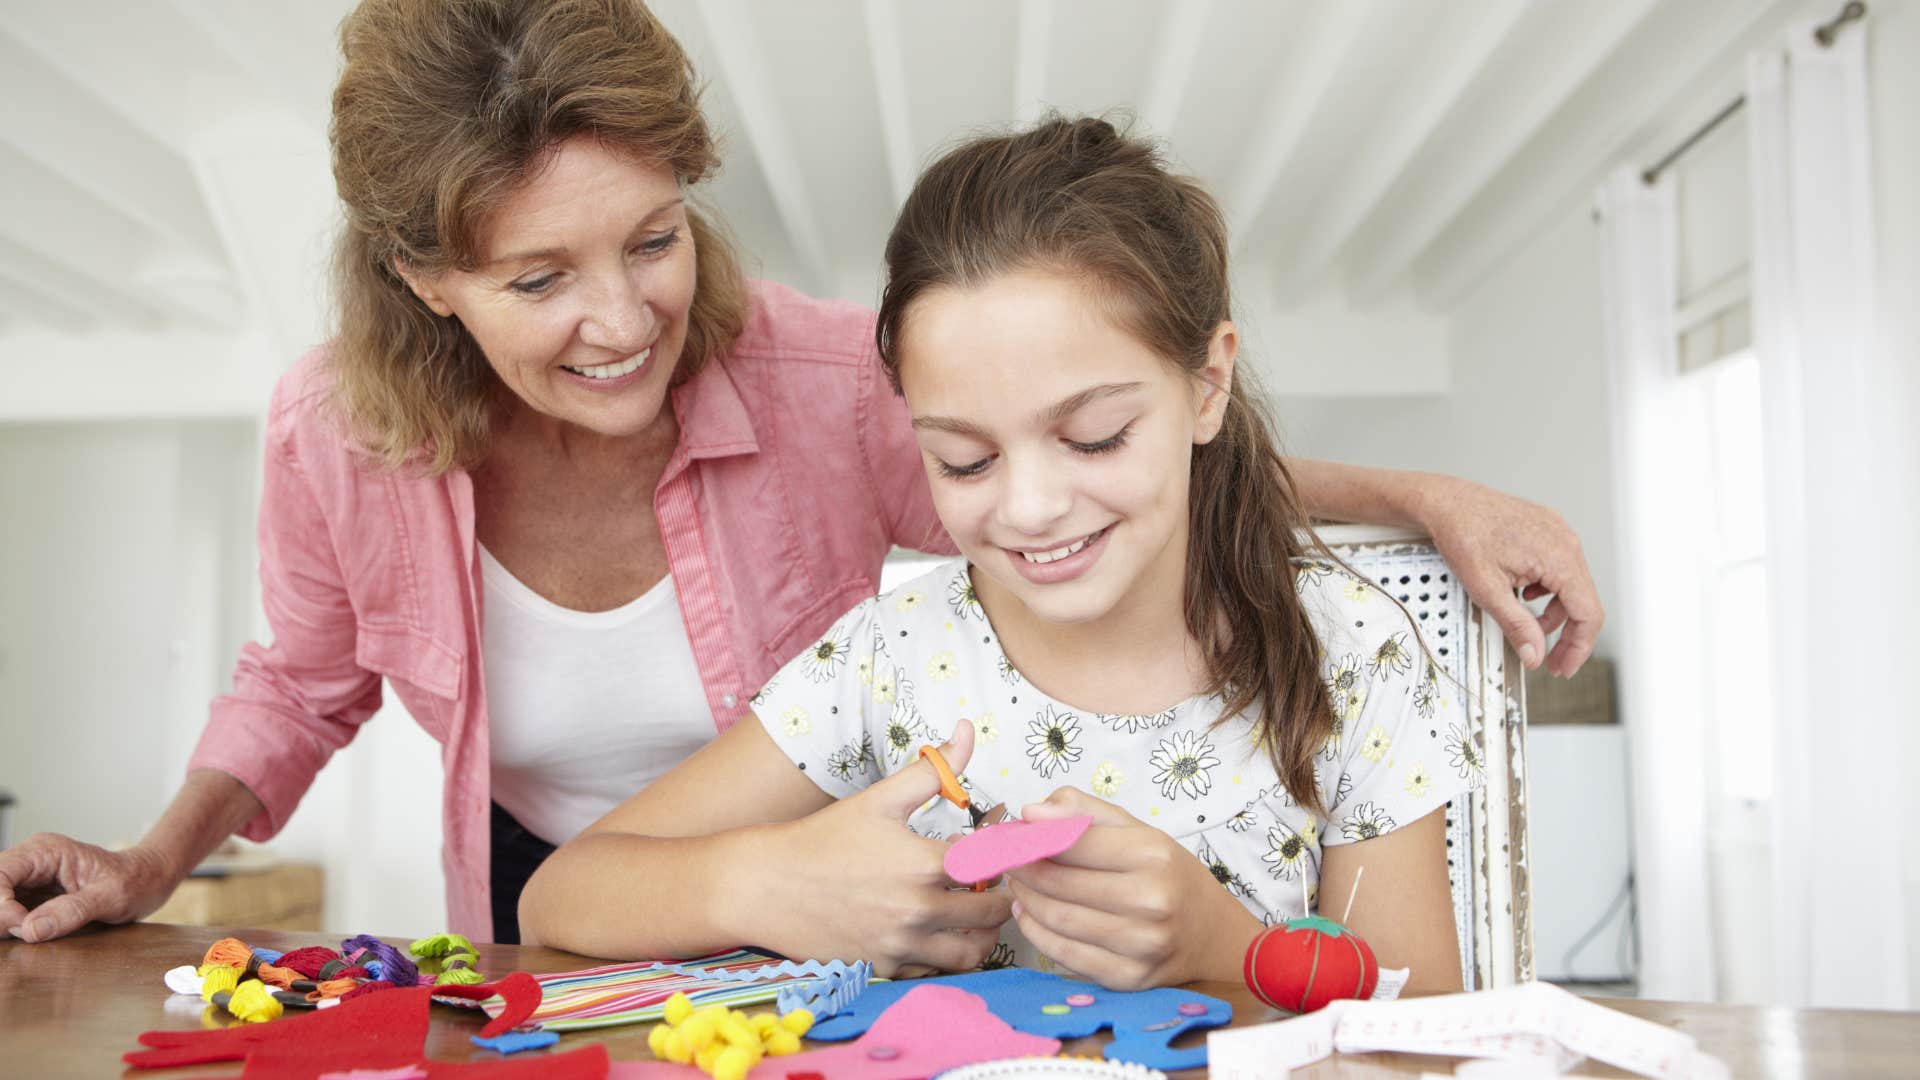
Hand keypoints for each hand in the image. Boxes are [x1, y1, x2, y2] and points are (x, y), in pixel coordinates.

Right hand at [0, 833, 180, 941]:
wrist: (150, 879)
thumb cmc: (136, 880)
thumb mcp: (111, 897)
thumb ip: (71, 912)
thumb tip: (30, 930)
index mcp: (47, 851)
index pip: (0, 874)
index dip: (1, 904)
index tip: (23, 927)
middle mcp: (32, 862)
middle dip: (0, 915)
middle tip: (22, 934)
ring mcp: (30, 879)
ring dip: (4, 923)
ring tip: (30, 934)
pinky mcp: (32, 897)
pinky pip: (8, 913)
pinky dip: (11, 927)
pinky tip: (30, 934)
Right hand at [753, 720, 1011, 977]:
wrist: (767, 886)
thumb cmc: (825, 838)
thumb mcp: (881, 799)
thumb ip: (934, 770)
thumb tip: (967, 731)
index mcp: (925, 864)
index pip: (996, 864)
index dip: (1005, 854)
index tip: (1000, 848)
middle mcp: (920, 910)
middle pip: (993, 913)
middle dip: (1001, 896)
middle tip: (993, 883)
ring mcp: (903, 945)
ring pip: (973, 952)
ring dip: (982, 933)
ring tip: (972, 912)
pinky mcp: (887, 968)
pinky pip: (937, 972)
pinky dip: (947, 956)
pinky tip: (938, 931)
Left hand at [1007, 787, 1260, 989]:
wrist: (1212, 936)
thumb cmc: (1170, 876)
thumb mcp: (1140, 831)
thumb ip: (1086, 813)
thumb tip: (1030, 811)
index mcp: (1153, 856)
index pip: (1073, 841)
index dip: (1032, 835)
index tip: (1011, 831)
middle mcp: (1151, 902)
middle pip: (1059, 882)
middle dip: (1022, 868)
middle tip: (1007, 859)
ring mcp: (1140, 945)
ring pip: (1057, 919)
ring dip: (1025, 899)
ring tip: (1018, 884)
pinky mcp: (1128, 978)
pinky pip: (1064, 955)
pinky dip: (1036, 932)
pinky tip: (1028, 914)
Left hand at [1413, 476, 1603, 676]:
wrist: (1447, 502)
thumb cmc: (1463, 535)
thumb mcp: (1487, 589)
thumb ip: (1516, 625)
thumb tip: (1535, 655)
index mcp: (1559, 557)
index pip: (1588, 613)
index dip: (1579, 647)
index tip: (1564, 668)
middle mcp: (1566, 542)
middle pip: (1583, 601)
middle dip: (1566, 635)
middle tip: (1549, 661)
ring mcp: (1559, 533)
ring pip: (1571, 586)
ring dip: (1554, 613)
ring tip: (1529, 628)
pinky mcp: (1548, 530)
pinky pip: (1559, 568)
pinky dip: (1546, 589)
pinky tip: (1523, 596)